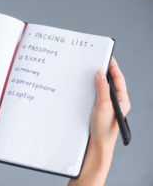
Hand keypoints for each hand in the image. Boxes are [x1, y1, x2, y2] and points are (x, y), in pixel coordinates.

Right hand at [68, 57, 130, 185]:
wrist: (96, 145)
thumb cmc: (104, 129)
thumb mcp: (104, 105)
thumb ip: (102, 88)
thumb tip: (100, 73)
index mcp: (122, 100)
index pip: (118, 79)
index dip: (113, 67)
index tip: (107, 57)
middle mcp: (114, 102)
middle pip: (109, 82)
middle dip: (102, 72)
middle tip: (95, 62)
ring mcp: (105, 105)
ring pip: (100, 88)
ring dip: (94, 81)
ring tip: (87, 73)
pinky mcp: (96, 109)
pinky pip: (93, 95)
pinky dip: (88, 89)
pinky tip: (82, 88)